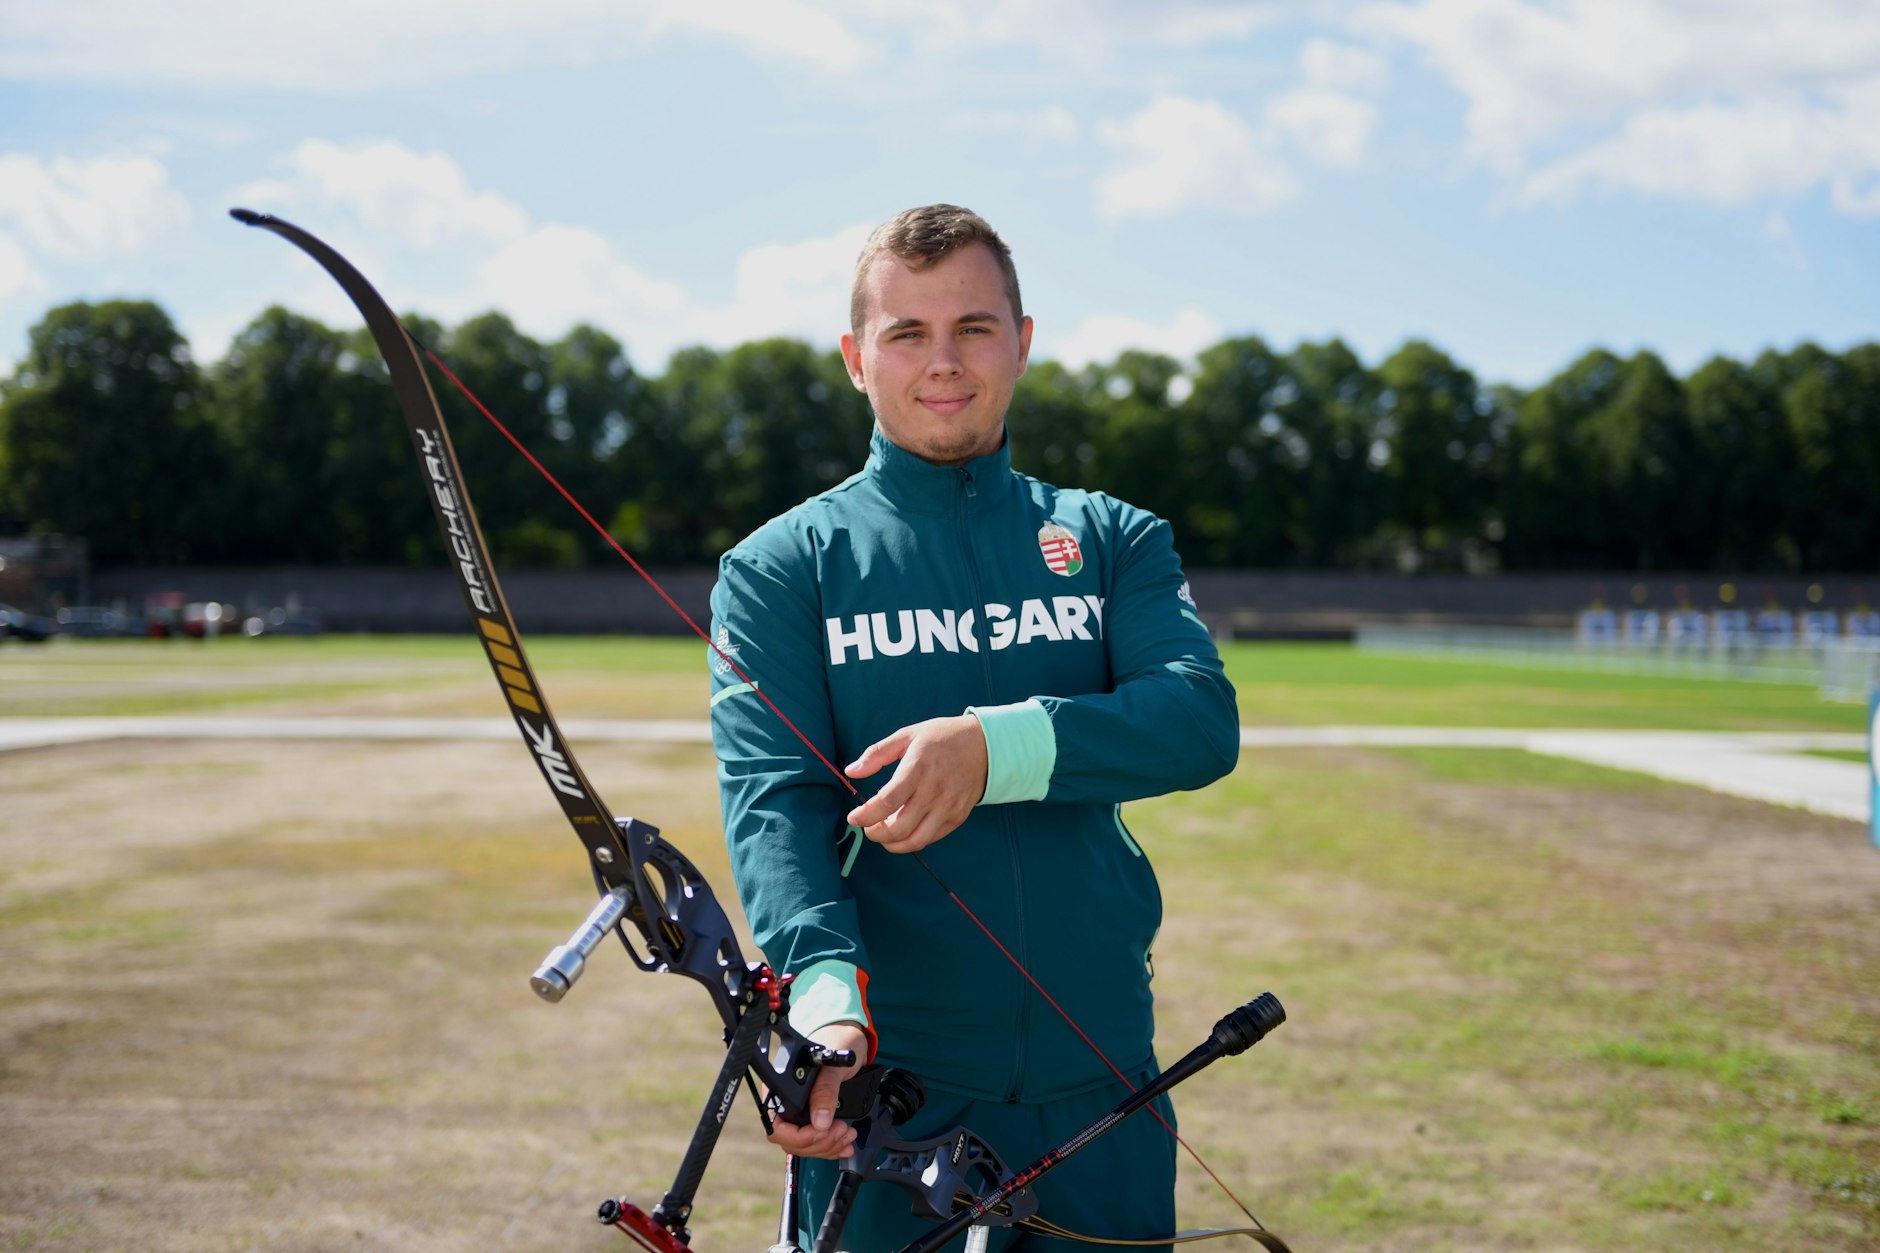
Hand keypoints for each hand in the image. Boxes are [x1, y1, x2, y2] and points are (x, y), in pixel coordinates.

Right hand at [766, 1022, 866, 1159]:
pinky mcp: (814, 1116)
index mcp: (781, 1087)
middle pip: (791, 1140)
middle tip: (841, 1130)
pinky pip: (816, 1141)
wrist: (848, 1037)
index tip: (820, 1131)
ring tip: (847, 1134)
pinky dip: (831, 1147)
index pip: (776, 1125)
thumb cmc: (837, 1040)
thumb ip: (825, 1090)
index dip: (798, 1136)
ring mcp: (800, 1111)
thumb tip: (819, 1121)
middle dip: (818, 1142)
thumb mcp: (832, 1064)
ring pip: (804, 1145)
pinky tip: (844, 1144)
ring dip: (827, 1146)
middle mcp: (786, 1102)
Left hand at [844, 714, 988, 853]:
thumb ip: (877, 753)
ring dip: (893, 844)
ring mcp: (948, 807)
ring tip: (884, 834)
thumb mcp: (907, 735)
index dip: (866, 815)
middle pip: (899, 827)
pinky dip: (912, 840)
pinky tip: (904, 830)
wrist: (984, 745)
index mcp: (918, 768)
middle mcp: (934, 791)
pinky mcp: (957, 816)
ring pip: (915, 840)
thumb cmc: (942, 738)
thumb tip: (851, 771)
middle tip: (867, 827)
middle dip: (876, 834)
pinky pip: (931, 838)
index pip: (887, 802)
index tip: (853, 817)